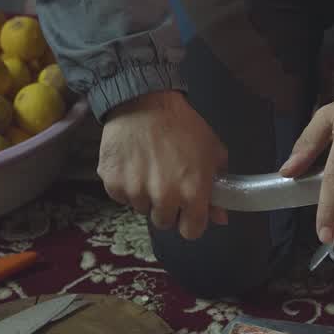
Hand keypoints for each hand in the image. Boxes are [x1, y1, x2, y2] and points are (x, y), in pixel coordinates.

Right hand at [98, 91, 228, 239]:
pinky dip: (126, 186)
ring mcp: (136, 192)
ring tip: (148, 167)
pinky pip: (121, 197)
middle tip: (166, 183)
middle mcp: (164, 198)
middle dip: (167, 207)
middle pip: (164, 222)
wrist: (143, 101)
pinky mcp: (113, 184)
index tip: (187, 211)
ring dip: (145, 195)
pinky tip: (132, 164)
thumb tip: (220, 217)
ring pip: (142, 209)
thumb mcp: (211, 152)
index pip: (191, 232)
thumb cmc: (183, 125)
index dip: (191, 222)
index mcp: (192, 193)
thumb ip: (217, 188)